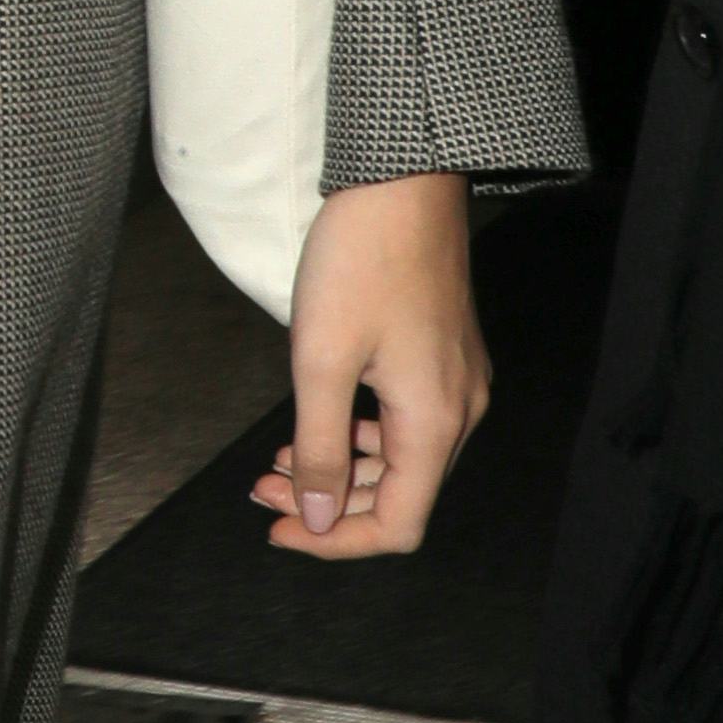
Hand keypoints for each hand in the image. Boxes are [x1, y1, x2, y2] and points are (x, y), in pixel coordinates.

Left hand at [250, 175, 488, 560]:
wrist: (402, 181)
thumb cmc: (359, 260)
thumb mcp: (320, 361)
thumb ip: (318, 449)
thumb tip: (318, 516)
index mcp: (435, 420)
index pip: (399, 524)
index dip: (336, 541)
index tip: (280, 531)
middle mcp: (460, 411)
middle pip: (400, 497)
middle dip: (328, 504)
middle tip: (262, 490)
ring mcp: (456, 383)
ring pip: (400, 461)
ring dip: (338, 472)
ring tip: (277, 461)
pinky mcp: (444, 359)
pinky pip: (405, 424)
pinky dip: (358, 439)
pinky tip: (316, 424)